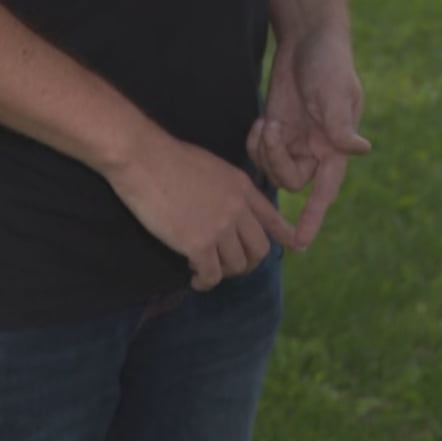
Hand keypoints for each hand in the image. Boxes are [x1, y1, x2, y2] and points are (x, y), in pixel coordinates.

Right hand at [107, 132, 297, 290]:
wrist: (144, 159)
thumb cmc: (167, 158)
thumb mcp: (212, 167)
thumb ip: (225, 189)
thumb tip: (223, 209)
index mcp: (242, 187)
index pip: (272, 217)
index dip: (285, 234)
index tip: (297, 246)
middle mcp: (238, 209)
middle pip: (259, 249)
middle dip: (248, 262)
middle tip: (230, 266)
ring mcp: (220, 227)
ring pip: (236, 265)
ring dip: (223, 272)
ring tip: (205, 269)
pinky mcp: (198, 244)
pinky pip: (211, 274)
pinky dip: (204, 281)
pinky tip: (195, 279)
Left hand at [247, 29, 369, 247]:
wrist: (309, 37)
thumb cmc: (329, 62)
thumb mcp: (334, 93)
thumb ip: (341, 125)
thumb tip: (361, 149)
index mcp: (336, 148)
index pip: (325, 192)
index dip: (314, 218)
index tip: (300, 243)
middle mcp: (316, 150)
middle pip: (291, 181)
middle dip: (276, 163)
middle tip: (272, 131)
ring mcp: (294, 140)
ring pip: (272, 169)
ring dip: (264, 151)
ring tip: (267, 123)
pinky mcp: (277, 127)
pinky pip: (261, 151)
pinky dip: (256, 141)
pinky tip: (260, 121)